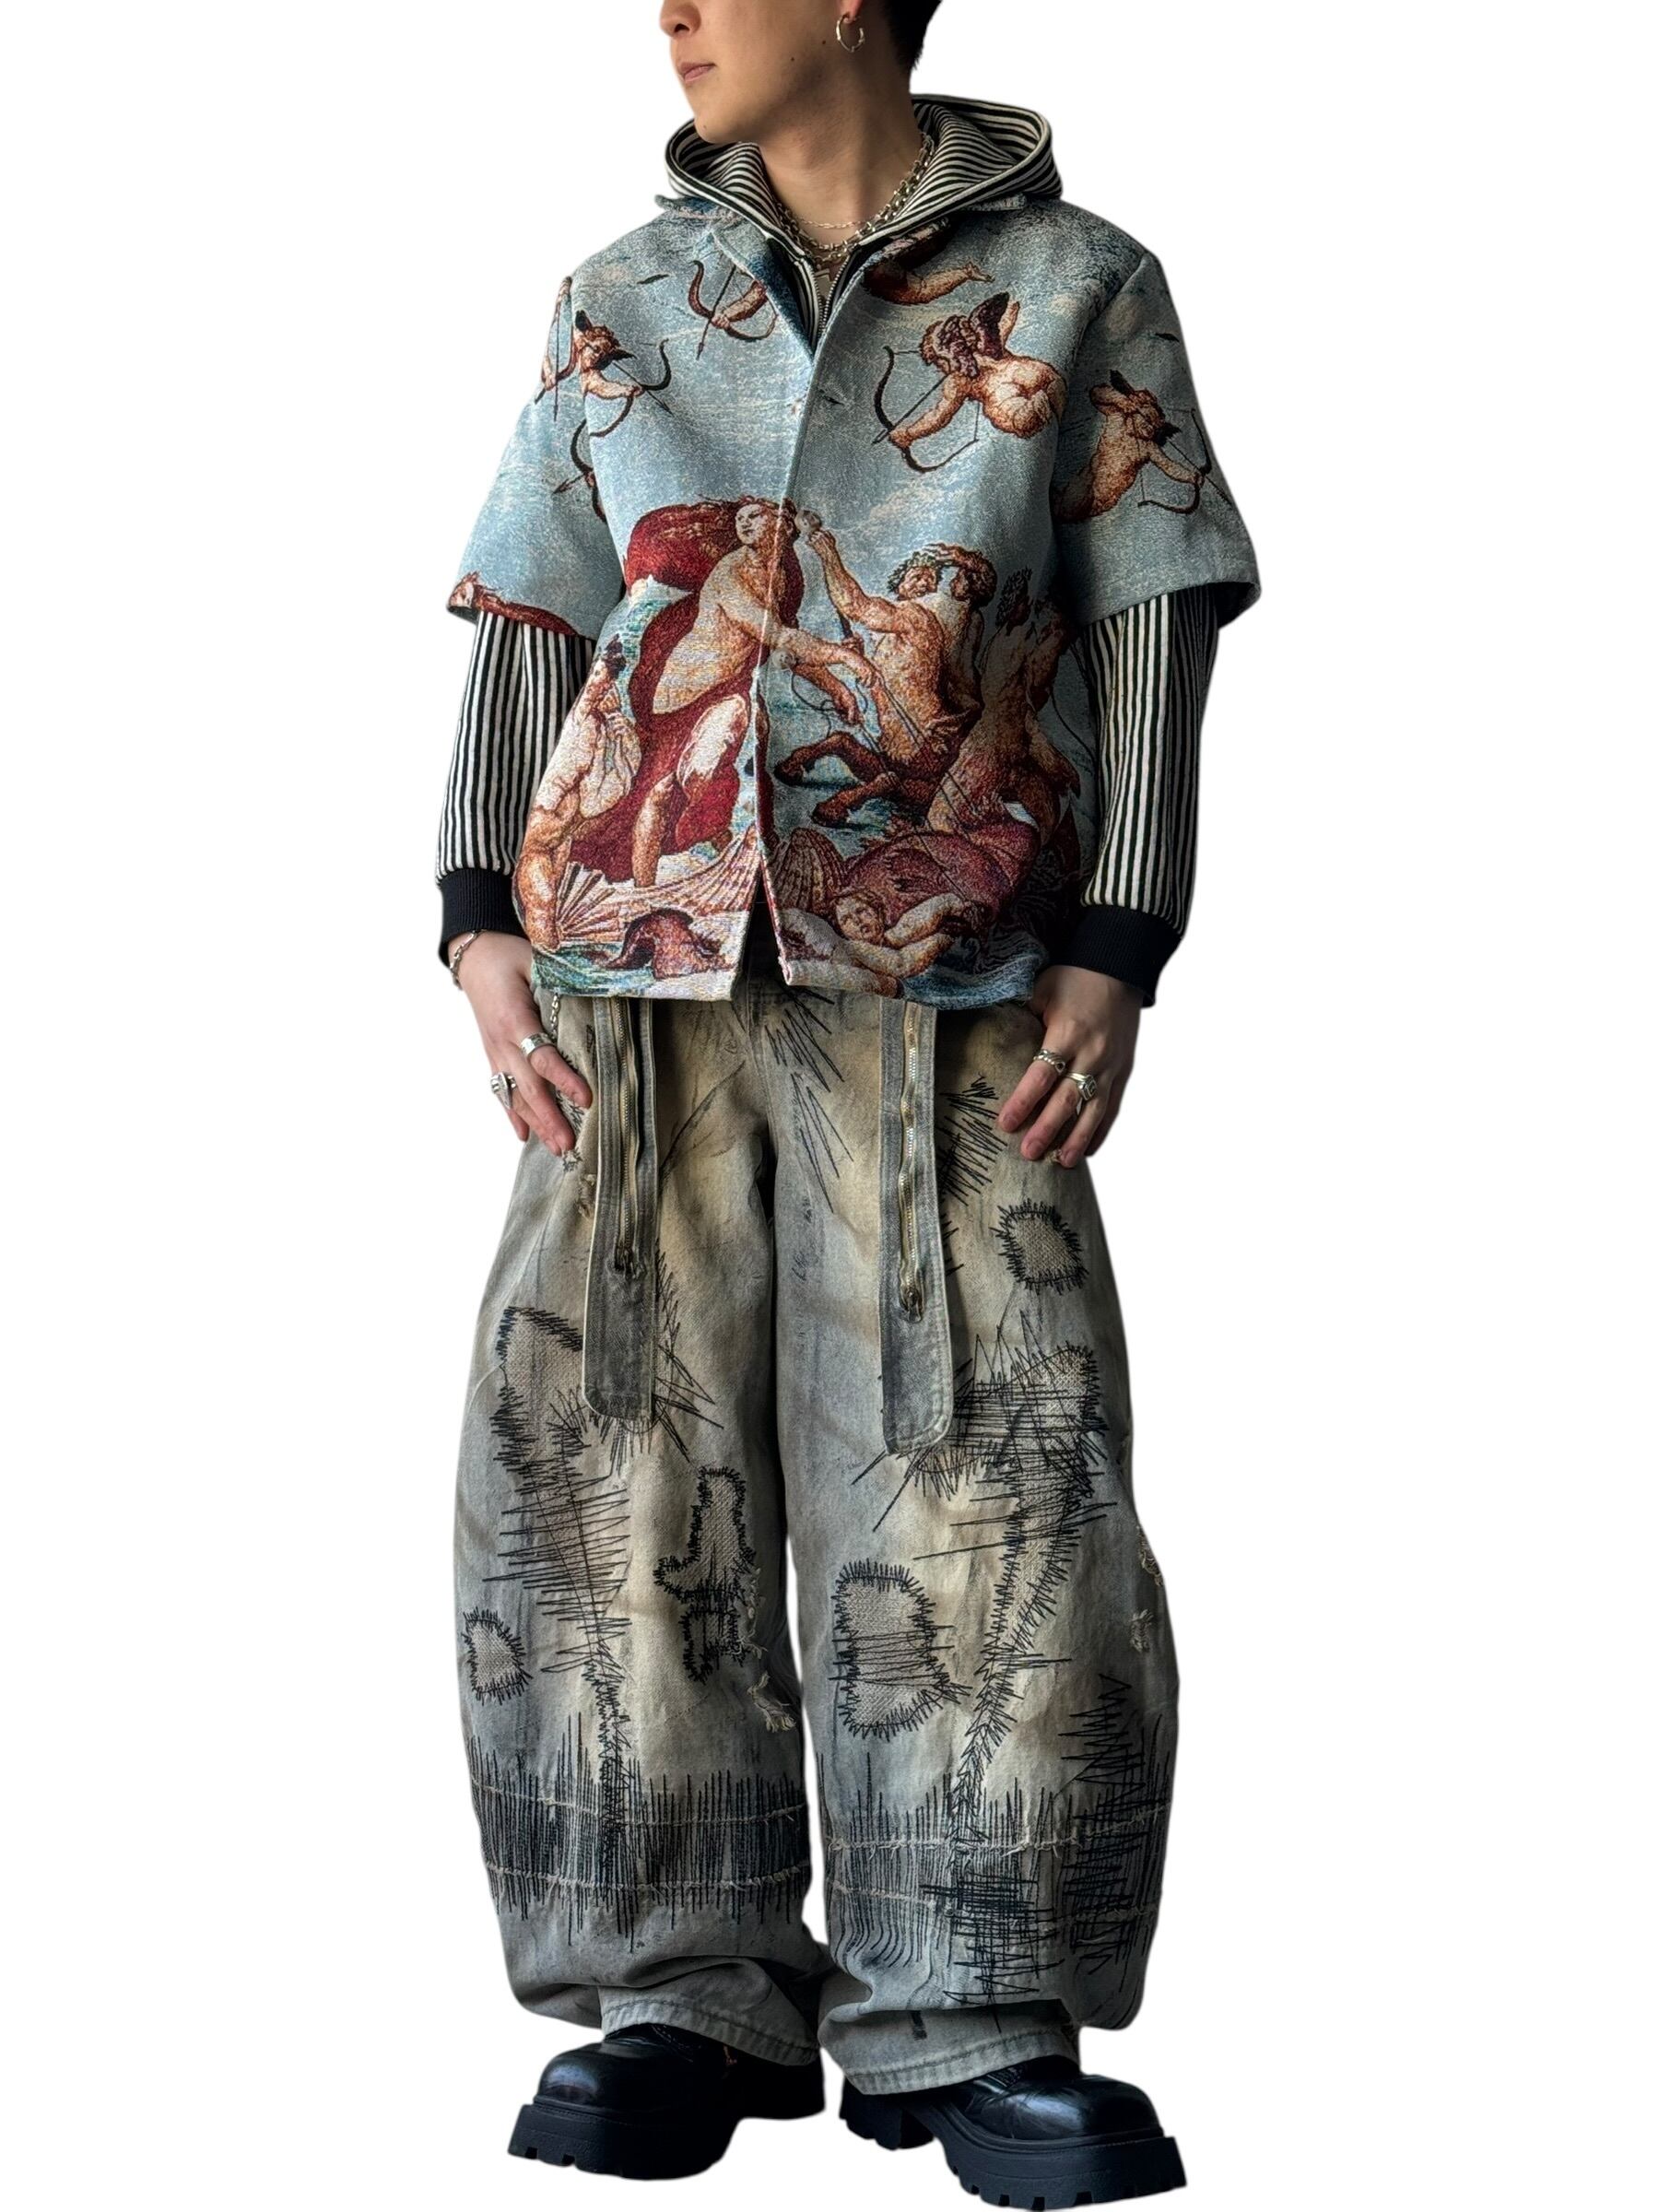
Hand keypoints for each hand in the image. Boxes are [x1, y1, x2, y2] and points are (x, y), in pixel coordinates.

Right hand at [449, 932, 590, 1153]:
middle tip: (570, 1144)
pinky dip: (512, 1115)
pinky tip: (524, 1136)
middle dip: (550, 1118)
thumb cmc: (509, 955)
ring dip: (536, 1124)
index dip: (564, 1080)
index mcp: (515, 1019)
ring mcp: (494, 1052)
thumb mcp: (537, 960)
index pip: (542, 1056)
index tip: (586, 1100)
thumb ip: (562, 980)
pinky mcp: (492, 1055)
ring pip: (514, 1095)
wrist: (473, 955)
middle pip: (528, 1087)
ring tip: (556, 1149)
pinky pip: (501, 1090)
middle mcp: (502, 1042)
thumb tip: (598, 992)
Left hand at [997, 965, 1142, 1168]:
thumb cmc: (1074, 977)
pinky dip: (1100, 1130)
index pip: (1042, 1074)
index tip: (1005, 1123)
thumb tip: (993, 1042)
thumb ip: (1021, 1018)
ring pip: (1094, 1110)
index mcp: (1068, 1032)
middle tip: (1028, 1154)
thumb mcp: (1042, 990)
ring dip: (1078, 1139)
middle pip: (1068, 1098)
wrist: (1120, 968)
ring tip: (1062, 1163)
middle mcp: (1093, 1052)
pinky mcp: (1124, 1070)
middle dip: (1048, 1129)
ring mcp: (1112, 1064)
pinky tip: (1088, 1150)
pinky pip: (1112, 1106)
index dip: (1024, 1101)